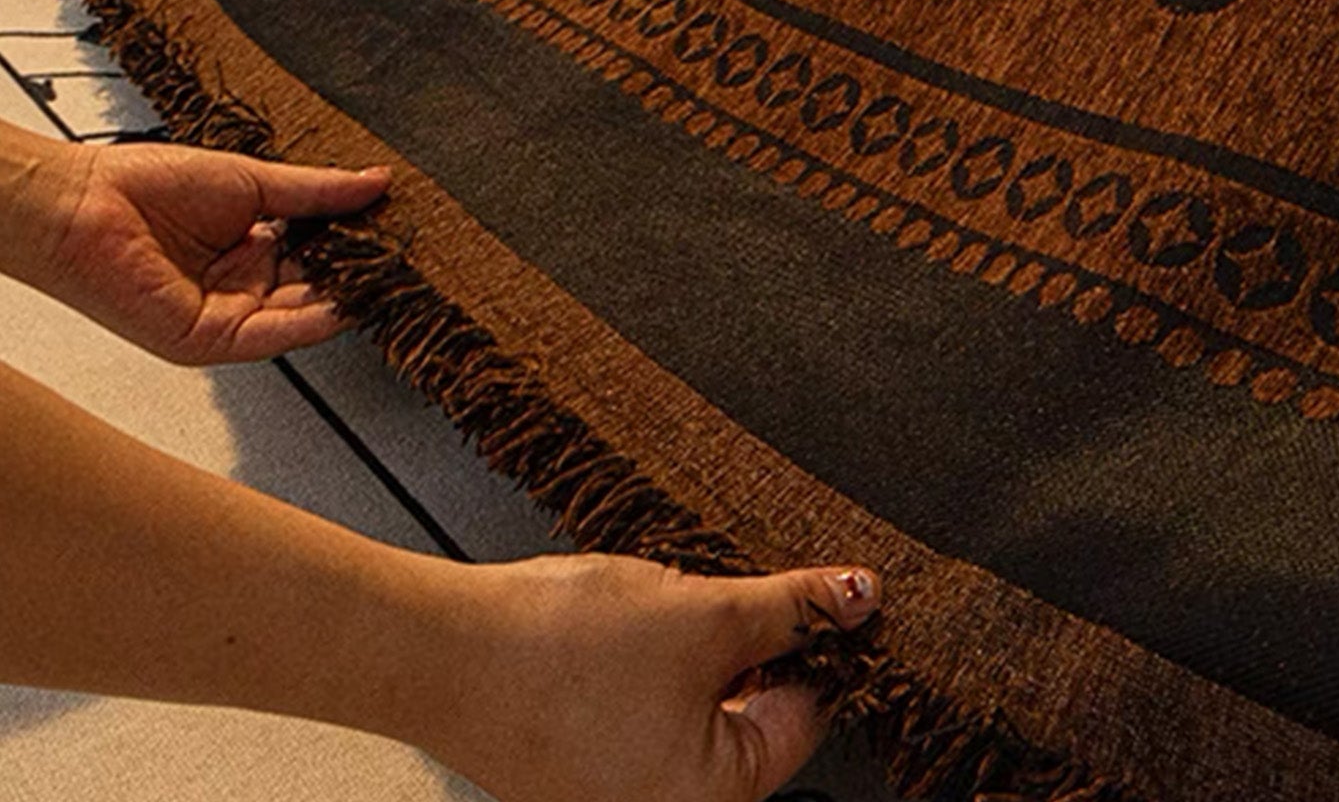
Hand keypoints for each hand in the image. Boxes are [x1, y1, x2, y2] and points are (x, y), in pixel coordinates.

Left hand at [7, 129, 389, 364]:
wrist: (85, 205)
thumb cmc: (146, 184)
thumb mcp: (252, 181)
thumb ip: (316, 191)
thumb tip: (376, 182)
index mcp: (252, 245)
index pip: (320, 250)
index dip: (357, 241)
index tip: (397, 230)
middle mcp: (243, 283)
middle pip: (316, 284)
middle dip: (358, 272)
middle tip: (404, 258)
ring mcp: (227, 313)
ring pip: (300, 313)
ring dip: (344, 298)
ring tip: (387, 278)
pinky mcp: (208, 338)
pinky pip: (271, 335)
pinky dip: (311, 323)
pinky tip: (345, 306)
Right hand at [424, 555, 882, 801]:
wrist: (446, 650)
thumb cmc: (558, 650)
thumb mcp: (706, 611)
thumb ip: (792, 608)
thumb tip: (856, 599)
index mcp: (712, 797)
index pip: (804, 716)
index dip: (814, 644)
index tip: (821, 599)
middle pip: (747, 713)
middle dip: (745, 645)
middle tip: (724, 593)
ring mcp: (620, 792)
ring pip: (694, 704)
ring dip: (696, 650)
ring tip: (662, 607)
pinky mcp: (581, 768)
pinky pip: (643, 711)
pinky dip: (649, 666)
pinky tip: (625, 626)